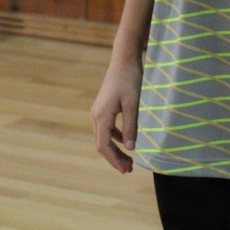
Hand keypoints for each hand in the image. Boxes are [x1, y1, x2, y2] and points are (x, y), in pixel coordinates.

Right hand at [91, 56, 141, 173]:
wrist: (124, 59)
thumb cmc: (130, 79)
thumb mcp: (133, 104)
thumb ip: (131, 126)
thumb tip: (131, 148)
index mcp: (101, 116)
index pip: (103, 146)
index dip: (113, 160)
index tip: (125, 170)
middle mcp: (96, 115)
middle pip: (102, 144)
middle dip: (115, 158)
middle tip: (129, 169)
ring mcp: (99, 111)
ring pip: (105, 137)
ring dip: (116, 149)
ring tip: (129, 160)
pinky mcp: (105, 107)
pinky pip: (108, 128)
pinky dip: (117, 138)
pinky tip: (128, 142)